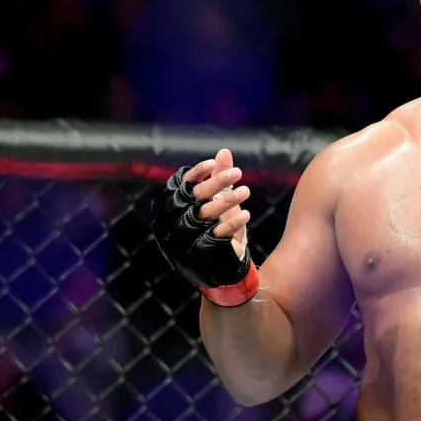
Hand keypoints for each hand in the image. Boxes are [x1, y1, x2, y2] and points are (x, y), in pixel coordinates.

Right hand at [150, 149, 256, 291]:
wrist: (220, 268)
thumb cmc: (217, 229)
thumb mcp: (220, 202)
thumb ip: (219, 178)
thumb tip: (224, 151)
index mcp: (173, 209)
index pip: (180, 186)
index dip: (195, 174)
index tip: (212, 163)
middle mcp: (176, 223)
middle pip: (195, 197)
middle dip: (217, 183)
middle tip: (238, 172)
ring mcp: (188, 238)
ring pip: (206, 214)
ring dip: (228, 200)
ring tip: (247, 191)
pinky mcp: (203, 251)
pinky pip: (218, 234)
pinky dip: (233, 222)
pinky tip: (246, 213)